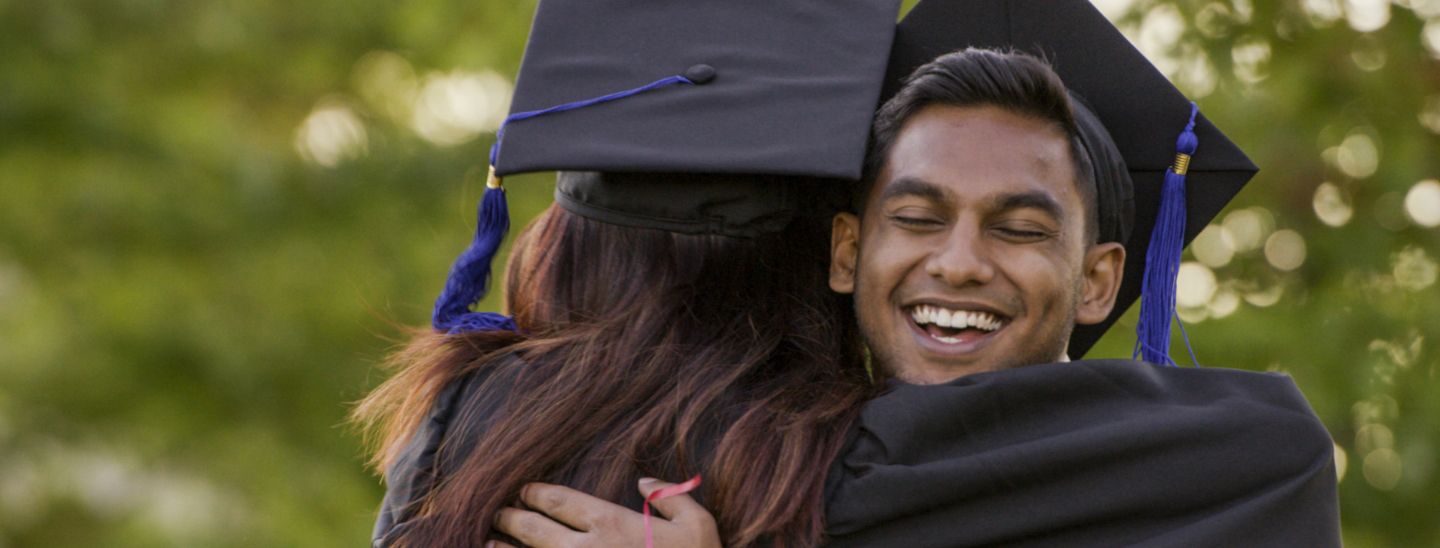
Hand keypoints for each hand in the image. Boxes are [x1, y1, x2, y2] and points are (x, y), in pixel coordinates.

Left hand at [492, 477, 720, 547]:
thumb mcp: (698, 525)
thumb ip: (670, 496)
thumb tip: (644, 482)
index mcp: (610, 524)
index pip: (558, 501)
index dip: (534, 493)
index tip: (523, 490)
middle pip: (532, 528)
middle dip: (510, 517)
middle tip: (498, 512)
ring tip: (487, 543)